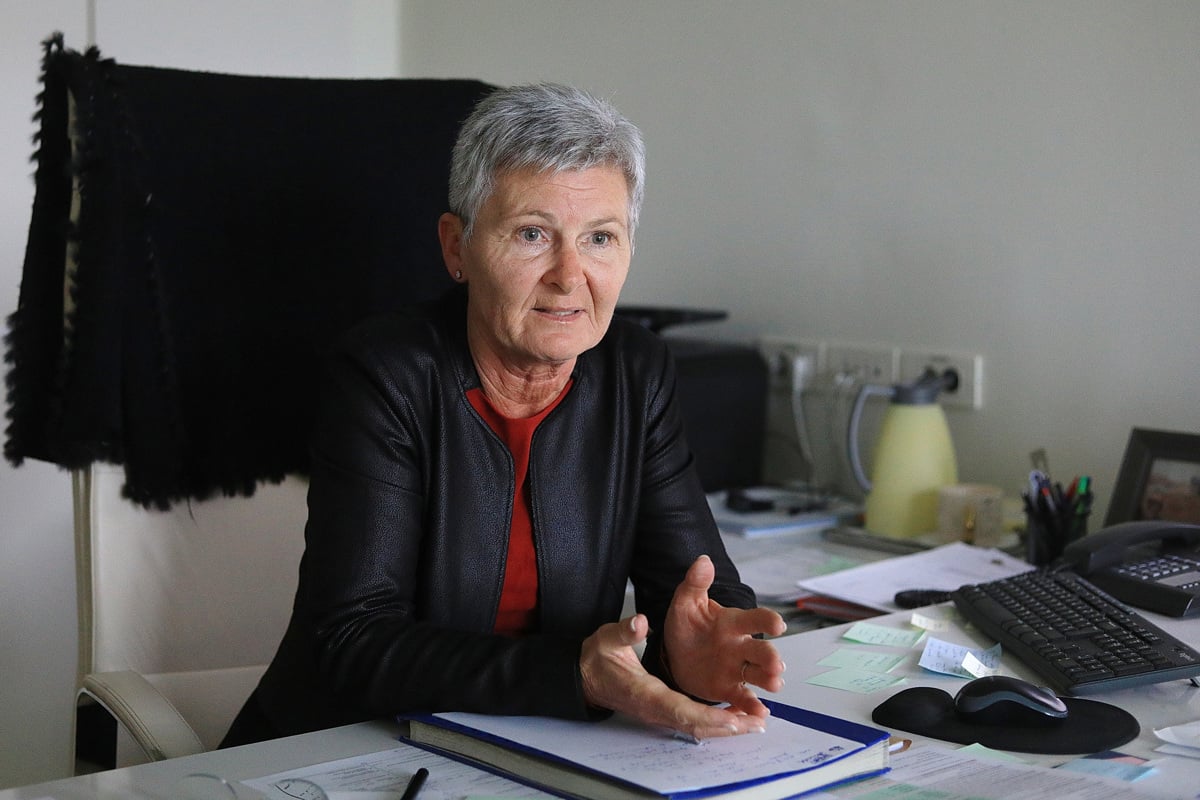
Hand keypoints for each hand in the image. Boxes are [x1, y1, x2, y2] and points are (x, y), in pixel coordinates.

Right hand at [579, 613, 770, 739]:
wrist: (585, 677)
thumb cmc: (598, 658)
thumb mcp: (608, 638)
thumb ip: (626, 631)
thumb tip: (641, 623)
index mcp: (645, 692)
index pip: (679, 709)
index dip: (708, 716)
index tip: (733, 718)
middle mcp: (655, 709)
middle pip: (695, 724)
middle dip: (726, 726)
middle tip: (756, 723)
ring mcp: (659, 714)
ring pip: (696, 726)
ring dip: (726, 726)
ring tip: (755, 722)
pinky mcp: (662, 712)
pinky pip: (692, 722)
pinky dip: (715, 722)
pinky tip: (736, 717)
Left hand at [664, 555, 786, 718]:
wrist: (673, 650)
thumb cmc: (687, 623)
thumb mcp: (685, 601)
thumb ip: (695, 583)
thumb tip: (703, 560)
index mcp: (733, 622)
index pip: (755, 618)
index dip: (768, 620)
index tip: (778, 625)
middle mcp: (740, 646)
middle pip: (762, 650)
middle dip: (771, 657)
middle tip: (777, 665)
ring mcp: (736, 668)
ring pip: (758, 674)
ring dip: (769, 680)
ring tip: (775, 684)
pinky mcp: (728, 688)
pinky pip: (743, 697)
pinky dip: (753, 706)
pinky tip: (760, 714)